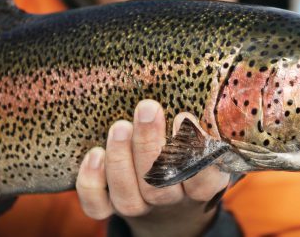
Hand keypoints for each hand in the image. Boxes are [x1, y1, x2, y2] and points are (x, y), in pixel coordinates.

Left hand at [76, 100, 230, 236]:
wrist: (171, 209)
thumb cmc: (191, 163)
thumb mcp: (208, 151)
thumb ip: (205, 131)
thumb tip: (204, 88)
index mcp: (200, 190)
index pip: (203, 181)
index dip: (192, 151)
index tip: (183, 116)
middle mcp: (171, 202)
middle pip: (160, 186)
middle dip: (150, 145)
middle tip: (147, 108)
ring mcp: (141, 209)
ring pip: (129, 197)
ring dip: (121, 160)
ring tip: (120, 126)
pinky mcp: (112, 211)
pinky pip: (98, 207)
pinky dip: (91, 183)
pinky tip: (94, 154)